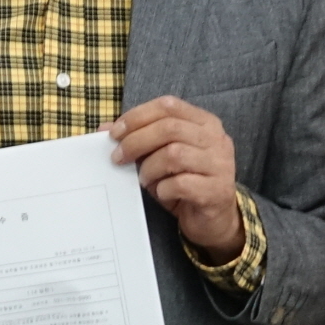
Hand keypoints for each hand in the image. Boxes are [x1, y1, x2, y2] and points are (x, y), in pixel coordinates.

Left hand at [108, 97, 243, 259]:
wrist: (213, 219)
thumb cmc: (184, 182)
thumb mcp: (159, 157)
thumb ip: (138, 139)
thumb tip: (104, 129)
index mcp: (204, 122)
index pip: (168, 105)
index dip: (137, 116)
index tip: (114, 134)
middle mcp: (216, 139)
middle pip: (169, 128)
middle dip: (136, 141)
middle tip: (118, 158)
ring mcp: (220, 164)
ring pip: (174, 154)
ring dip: (149, 168)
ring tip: (144, 179)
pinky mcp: (216, 190)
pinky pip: (181, 183)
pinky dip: (163, 189)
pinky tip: (162, 193)